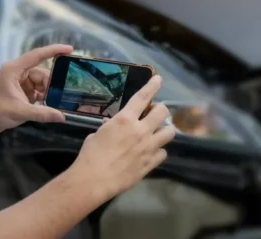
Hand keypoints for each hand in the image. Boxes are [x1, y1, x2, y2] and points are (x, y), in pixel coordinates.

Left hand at [0, 44, 73, 134]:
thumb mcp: (21, 112)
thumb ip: (42, 113)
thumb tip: (62, 117)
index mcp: (14, 69)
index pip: (37, 55)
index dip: (54, 50)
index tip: (70, 49)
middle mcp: (17, 71)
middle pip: (41, 72)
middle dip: (50, 84)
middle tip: (58, 96)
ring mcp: (19, 80)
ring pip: (40, 82)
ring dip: (46, 92)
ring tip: (48, 104)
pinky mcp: (20, 89)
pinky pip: (36, 89)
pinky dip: (42, 96)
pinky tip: (43, 105)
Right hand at [69, 75, 174, 199]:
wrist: (94, 180)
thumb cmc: (90, 154)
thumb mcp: (97, 134)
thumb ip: (109, 127)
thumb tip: (111, 124)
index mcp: (125, 120)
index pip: (142, 97)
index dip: (152, 86)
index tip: (158, 80)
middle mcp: (140, 130)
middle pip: (162, 113)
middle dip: (160, 110)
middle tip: (154, 113)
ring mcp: (148, 147)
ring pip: (169, 132)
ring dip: (164, 130)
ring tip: (158, 132)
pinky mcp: (151, 163)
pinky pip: (163, 153)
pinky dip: (158, 151)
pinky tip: (152, 153)